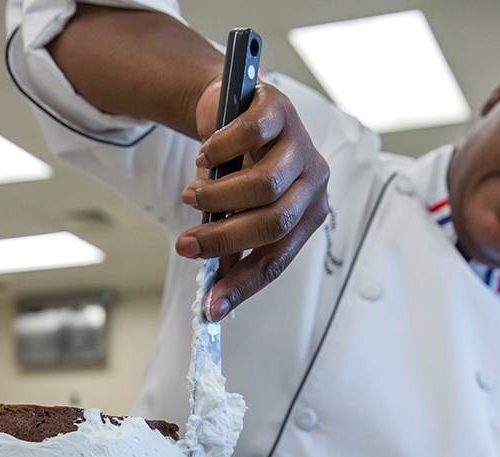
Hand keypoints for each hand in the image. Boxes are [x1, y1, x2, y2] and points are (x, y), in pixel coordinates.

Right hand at [177, 81, 330, 321]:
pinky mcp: (280, 111)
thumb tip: (214, 290)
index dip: (243, 284)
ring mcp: (300, 145)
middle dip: (224, 240)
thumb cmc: (238, 164)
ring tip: (191, 198)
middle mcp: (313, 182)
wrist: (233, 106)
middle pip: (274, 223)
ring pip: (264, 186)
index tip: (211, 306)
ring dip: (218, 197)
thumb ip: (234, 243)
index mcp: (308, 213)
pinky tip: (204, 158)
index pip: (278, 257)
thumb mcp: (239, 208)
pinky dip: (219, 152)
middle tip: (186, 246)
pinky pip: (250, 136)